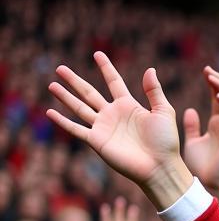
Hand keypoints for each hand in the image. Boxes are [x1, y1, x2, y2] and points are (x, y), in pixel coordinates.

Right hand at [47, 51, 191, 207]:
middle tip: (60, 68)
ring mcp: (103, 128)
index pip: (114, 82)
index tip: (97, 54)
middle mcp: (113, 115)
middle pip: (89, 93)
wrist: (160, 166)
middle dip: (74, 81)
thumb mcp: (163, 112)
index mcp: (129, 106)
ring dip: (65, 97)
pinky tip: (49, 112)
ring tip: (52, 84)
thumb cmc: (165, 142)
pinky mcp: (97, 141)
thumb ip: (154, 91)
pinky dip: (62, 121)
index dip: (106, 68)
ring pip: (79, 108)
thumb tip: (149, 69)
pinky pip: (76, 129)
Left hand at [182, 66, 218, 203]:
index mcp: (216, 124)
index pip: (217, 98)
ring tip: (212, 78)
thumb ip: (192, 126)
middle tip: (208, 70)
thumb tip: (190, 110)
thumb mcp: (191, 141)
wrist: (206, 184)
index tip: (205, 71)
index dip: (213, 84)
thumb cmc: (200, 166)